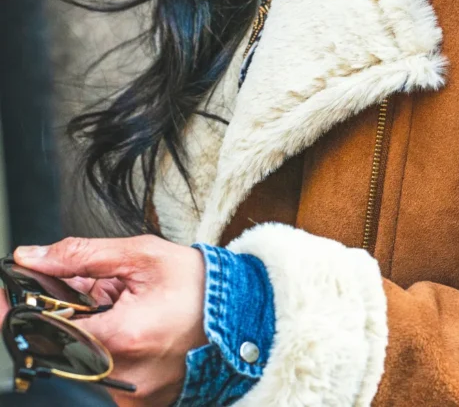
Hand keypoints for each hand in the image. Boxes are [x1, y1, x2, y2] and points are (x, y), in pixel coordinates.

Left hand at [13, 236, 207, 406]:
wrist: (246, 316)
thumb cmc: (203, 289)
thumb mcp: (144, 256)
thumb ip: (82, 255)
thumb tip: (33, 258)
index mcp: (123, 337)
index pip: (46, 329)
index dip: (24, 310)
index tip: (11, 297)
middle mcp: (125, 375)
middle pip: (61, 349)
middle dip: (66, 319)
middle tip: (97, 296)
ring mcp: (134, 395)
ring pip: (81, 366)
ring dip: (87, 337)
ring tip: (123, 313)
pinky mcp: (142, 403)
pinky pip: (104, 380)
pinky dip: (107, 356)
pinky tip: (133, 333)